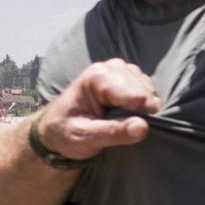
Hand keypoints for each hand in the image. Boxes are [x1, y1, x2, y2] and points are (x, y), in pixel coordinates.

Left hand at [33, 59, 161, 160]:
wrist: (54, 128)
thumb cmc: (64, 133)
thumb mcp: (84, 138)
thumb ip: (114, 133)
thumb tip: (143, 127)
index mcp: (98, 77)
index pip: (139, 97)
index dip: (137, 118)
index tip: (119, 129)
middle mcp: (111, 67)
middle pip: (146, 93)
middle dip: (138, 113)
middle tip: (114, 124)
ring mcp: (120, 69)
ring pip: (150, 90)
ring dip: (140, 109)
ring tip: (116, 118)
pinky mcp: (126, 75)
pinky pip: (148, 89)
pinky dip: (141, 104)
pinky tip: (123, 111)